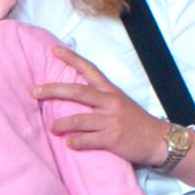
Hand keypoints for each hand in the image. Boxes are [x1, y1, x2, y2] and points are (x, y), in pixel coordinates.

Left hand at [35, 45, 168, 167]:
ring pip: (79, 119)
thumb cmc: (138, 123)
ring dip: (61, 124)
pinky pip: (87, 140)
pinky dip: (75, 142)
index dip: (72, 59)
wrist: (159, 140)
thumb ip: (102, 100)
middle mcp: (111, 103)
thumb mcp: (122, 104)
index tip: (55, 50)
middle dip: (54, 90)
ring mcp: (111, 121)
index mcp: (112, 92)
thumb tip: (76, 98)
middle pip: (77, 92)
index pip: (90, 70)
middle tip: (35, 91)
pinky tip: (70, 144)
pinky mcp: (112, 139)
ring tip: (52, 128)